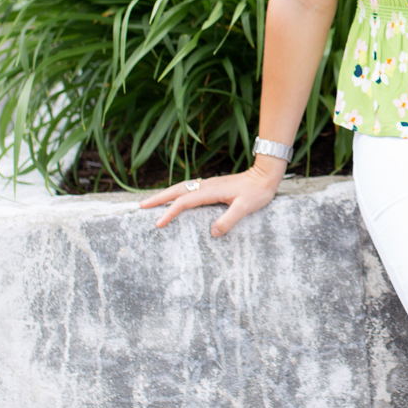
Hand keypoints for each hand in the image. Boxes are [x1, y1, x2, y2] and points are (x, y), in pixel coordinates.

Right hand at [139, 158, 285, 238]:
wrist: (266, 175)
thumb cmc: (257, 192)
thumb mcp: (246, 207)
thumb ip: (229, 219)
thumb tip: (213, 232)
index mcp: (211, 191)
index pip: (184, 202)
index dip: (170, 212)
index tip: (158, 223)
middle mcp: (206, 185)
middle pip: (176, 190)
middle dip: (158, 199)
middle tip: (141, 207)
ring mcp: (208, 184)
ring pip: (181, 188)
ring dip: (165, 194)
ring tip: (151, 202)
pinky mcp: (212, 185)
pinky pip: (188, 188)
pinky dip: (176, 193)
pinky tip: (175, 198)